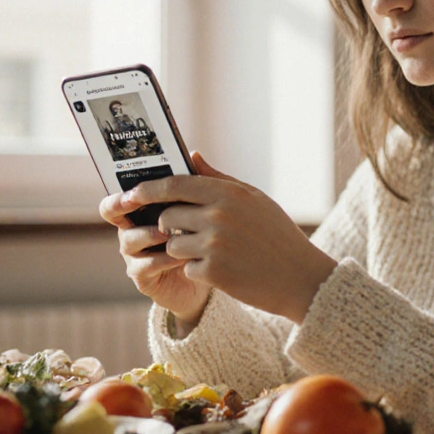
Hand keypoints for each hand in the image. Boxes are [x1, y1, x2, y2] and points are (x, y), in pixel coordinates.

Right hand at [100, 189, 209, 327]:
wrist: (214, 275)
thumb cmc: (204, 237)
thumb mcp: (204, 209)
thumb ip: (197, 185)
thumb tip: (195, 154)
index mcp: (143, 209)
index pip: (122, 193)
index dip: (122, 187)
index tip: (135, 185)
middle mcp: (133, 228)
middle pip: (112, 212)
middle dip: (120, 204)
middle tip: (134, 201)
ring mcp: (135, 254)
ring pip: (129, 239)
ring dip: (150, 233)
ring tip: (170, 232)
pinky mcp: (143, 277)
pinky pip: (145, 265)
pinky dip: (164, 259)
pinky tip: (183, 256)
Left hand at [121, 152, 337, 323]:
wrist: (300, 278)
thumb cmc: (277, 235)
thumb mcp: (254, 199)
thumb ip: (218, 178)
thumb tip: (191, 156)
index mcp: (229, 193)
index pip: (175, 184)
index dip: (149, 189)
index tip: (133, 193)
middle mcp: (219, 216)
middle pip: (167, 215)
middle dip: (169, 224)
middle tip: (187, 230)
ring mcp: (214, 245)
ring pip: (172, 244)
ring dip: (183, 250)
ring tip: (211, 252)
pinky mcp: (212, 272)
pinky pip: (186, 267)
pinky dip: (198, 270)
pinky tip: (223, 270)